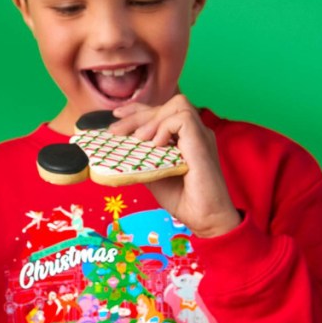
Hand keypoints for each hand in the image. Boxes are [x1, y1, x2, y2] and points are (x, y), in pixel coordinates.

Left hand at [111, 95, 240, 237]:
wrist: (206, 218)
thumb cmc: (184, 200)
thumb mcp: (154, 175)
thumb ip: (142, 159)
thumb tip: (120, 151)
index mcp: (184, 138)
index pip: (162, 111)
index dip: (138, 109)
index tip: (117, 115)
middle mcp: (194, 133)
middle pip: (165, 106)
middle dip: (137, 114)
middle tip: (116, 131)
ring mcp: (200, 135)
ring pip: (177, 104)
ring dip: (152, 119)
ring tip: (138, 139)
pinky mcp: (202, 141)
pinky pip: (183, 118)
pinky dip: (165, 127)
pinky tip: (155, 144)